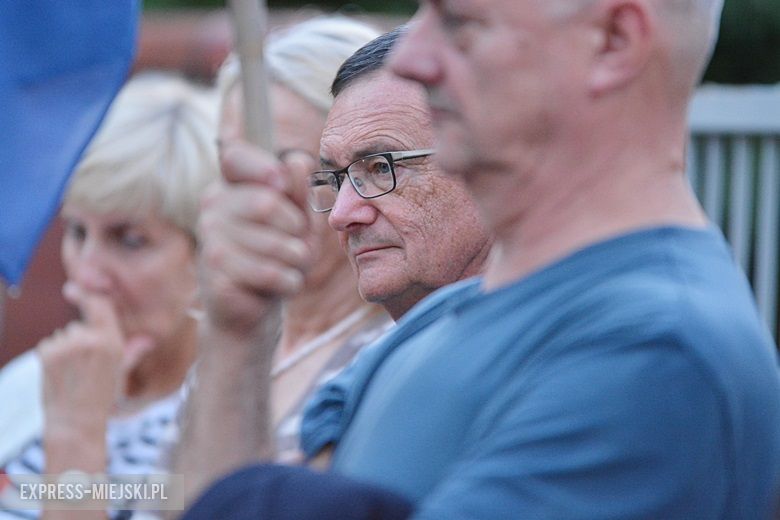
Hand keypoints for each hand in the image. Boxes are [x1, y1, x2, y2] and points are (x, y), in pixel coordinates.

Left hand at [39, 283, 152, 437]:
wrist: (76, 421)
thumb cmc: (101, 397)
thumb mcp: (120, 371)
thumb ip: (132, 350)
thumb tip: (149, 339)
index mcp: (111, 342)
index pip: (99, 305)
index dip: (86, 293)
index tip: (73, 288)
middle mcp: (89, 340)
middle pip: (79, 325)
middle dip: (80, 338)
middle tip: (85, 365)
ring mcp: (66, 345)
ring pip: (64, 335)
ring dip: (66, 348)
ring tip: (73, 372)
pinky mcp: (47, 353)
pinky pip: (49, 344)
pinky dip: (52, 355)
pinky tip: (60, 373)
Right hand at [198, 140, 313, 335]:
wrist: (253, 308)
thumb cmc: (278, 256)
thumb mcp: (298, 222)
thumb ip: (299, 192)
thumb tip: (297, 161)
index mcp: (230, 185)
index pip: (235, 156)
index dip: (263, 167)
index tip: (279, 182)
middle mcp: (213, 207)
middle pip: (267, 203)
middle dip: (297, 230)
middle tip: (297, 245)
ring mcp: (210, 239)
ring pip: (276, 244)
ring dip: (297, 261)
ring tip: (288, 267)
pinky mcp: (215, 273)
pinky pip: (271, 273)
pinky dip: (289, 282)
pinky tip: (281, 284)